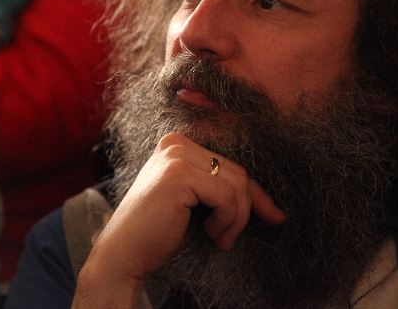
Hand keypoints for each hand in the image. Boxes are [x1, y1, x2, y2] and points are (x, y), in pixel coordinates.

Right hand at [72, 132, 285, 308]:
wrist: (123, 254)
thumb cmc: (161, 232)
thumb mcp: (199, 205)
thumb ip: (224, 192)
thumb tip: (273, 206)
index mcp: (179, 144)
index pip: (231, 164)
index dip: (256, 193)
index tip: (274, 216)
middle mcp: (176, 143)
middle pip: (238, 172)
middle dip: (246, 209)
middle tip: (228, 237)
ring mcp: (176, 155)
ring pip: (236, 184)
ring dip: (236, 219)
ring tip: (219, 238)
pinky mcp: (178, 174)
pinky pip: (226, 196)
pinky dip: (227, 220)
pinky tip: (211, 233)